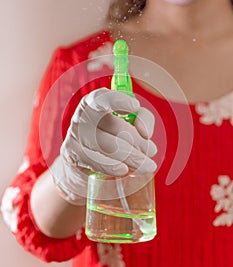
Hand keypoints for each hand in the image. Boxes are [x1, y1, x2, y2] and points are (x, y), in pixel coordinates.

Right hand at [51, 88, 156, 203]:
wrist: (88, 165)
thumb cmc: (113, 137)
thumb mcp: (131, 123)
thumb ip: (143, 119)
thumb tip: (145, 133)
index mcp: (94, 103)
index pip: (101, 97)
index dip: (117, 100)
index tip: (135, 107)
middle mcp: (82, 116)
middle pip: (111, 125)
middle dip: (136, 139)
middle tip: (151, 151)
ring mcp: (74, 136)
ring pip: (105, 145)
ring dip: (130, 156)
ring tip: (147, 165)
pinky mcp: (72, 155)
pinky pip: (94, 160)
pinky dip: (111, 166)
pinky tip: (124, 170)